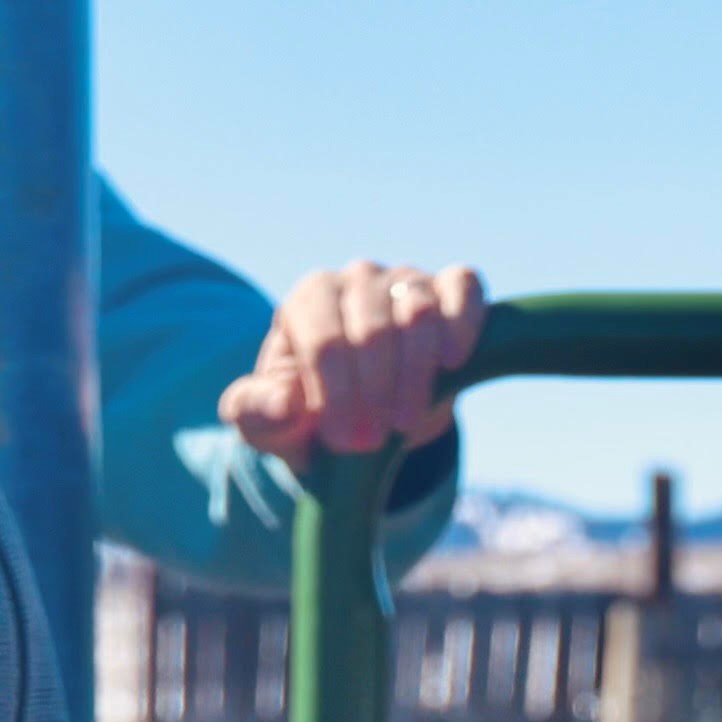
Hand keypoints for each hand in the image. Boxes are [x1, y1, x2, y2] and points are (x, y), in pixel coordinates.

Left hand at [224, 257, 483, 465]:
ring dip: (414, 375)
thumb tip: (283, 403)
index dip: (334, 394)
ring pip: (417, 311)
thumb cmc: (310, 416)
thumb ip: (258, 414)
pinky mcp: (451, 288)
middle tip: (372, 441)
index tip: (342, 442)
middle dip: (373, 392)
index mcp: (307, 300)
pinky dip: (462, 322)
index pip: (323, 340)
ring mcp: (406, 279)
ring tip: (405, 421)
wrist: (368, 414)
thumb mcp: (270, 425)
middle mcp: (356, 279)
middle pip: (371, 329)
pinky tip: (451, 363)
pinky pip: (463, 288)